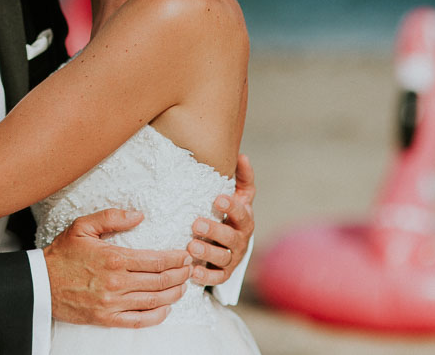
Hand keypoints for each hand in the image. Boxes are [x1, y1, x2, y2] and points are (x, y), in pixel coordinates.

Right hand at [43, 208, 192, 327]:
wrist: (41, 283)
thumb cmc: (62, 254)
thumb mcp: (82, 226)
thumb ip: (112, 217)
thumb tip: (139, 215)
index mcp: (114, 258)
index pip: (156, 260)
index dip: (175, 258)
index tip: (185, 254)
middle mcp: (117, 283)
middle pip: (160, 281)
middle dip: (180, 274)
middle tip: (190, 268)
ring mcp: (112, 303)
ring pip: (154, 301)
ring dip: (173, 294)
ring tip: (183, 286)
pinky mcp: (106, 318)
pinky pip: (139, 320)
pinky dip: (157, 316)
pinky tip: (165, 308)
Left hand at [188, 153, 255, 285]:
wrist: (230, 244)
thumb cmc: (230, 215)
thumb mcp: (239, 196)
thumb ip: (242, 178)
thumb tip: (242, 156)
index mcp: (244, 220)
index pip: (241, 213)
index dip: (232, 206)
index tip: (218, 199)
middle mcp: (240, 240)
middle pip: (231, 237)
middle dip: (214, 230)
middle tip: (196, 224)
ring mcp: (232, 258)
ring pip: (222, 258)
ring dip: (207, 252)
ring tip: (191, 246)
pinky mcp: (223, 273)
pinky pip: (216, 278)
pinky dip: (206, 277)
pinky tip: (193, 272)